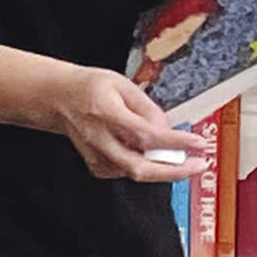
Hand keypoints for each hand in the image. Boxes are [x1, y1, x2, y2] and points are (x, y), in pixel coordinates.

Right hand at [50, 66, 214, 181]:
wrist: (58, 98)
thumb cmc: (89, 88)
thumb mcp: (121, 84)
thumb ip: (147, 107)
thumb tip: (167, 130)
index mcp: (105, 112)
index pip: (145, 135)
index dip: (175, 142)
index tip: (198, 143)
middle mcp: (98, 138)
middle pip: (139, 166)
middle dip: (174, 171)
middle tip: (199, 165)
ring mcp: (96, 155)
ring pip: (136, 172)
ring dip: (162, 168)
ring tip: (178, 154)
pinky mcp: (97, 166)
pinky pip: (128, 172)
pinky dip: (144, 166)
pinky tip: (148, 154)